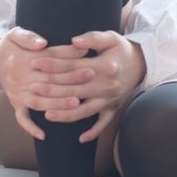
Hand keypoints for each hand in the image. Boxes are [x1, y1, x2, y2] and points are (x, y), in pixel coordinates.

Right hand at [0, 26, 90, 140]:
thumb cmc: (11, 46)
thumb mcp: (16, 34)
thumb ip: (29, 37)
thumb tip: (42, 43)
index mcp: (22, 59)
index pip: (49, 58)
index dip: (68, 56)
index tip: (86, 54)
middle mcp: (19, 77)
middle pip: (48, 80)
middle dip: (70, 78)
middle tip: (90, 75)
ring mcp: (17, 93)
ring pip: (39, 101)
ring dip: (58, 103)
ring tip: (76, 103)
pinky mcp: (15, 103)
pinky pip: (21, 118)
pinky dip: (30, 127)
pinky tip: (43, 135)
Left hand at [27, 29, 147, 143]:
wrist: (144, 64)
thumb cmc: (122, 50)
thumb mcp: (111, 38)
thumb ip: (92, 38)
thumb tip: (73, 42)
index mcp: (104, 67)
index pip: (72, 66)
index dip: (52, 65)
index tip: (34, 63)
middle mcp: (106, 86)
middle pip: (73, 90)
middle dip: (51, 90)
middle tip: (32, 88)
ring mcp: (110, 100)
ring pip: (84, 111)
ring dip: (65, 114)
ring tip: (46, 115)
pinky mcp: (114, 108)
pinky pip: (103, 124)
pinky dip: (93, 132)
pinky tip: (80, 138)